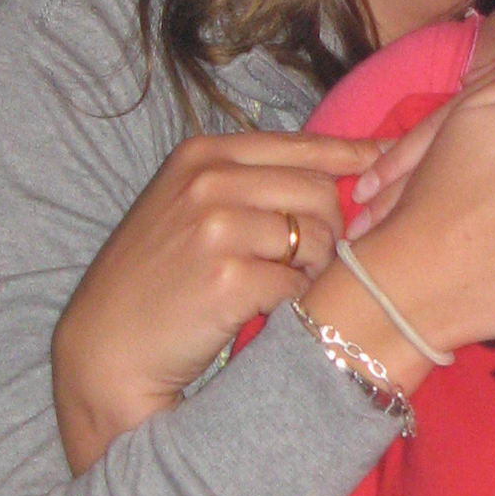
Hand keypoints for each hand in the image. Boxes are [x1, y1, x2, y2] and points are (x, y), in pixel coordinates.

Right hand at [54, 129, 379, 466]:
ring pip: (317, 240)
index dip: (351, 158)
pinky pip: (300, 286)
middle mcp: (209, 181)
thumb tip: (347, 163)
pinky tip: (268, 314)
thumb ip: (253, 181)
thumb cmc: (158, 280)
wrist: (106, 349)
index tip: (388, 161)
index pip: (302, 146)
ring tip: (279, 290)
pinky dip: (295, 305)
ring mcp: (216, 227)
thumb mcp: (190, 207)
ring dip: (312, 272)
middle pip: (321, 194)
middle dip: (327, 233)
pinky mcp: (228, 279)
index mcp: (203, 154)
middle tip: (301, 267)